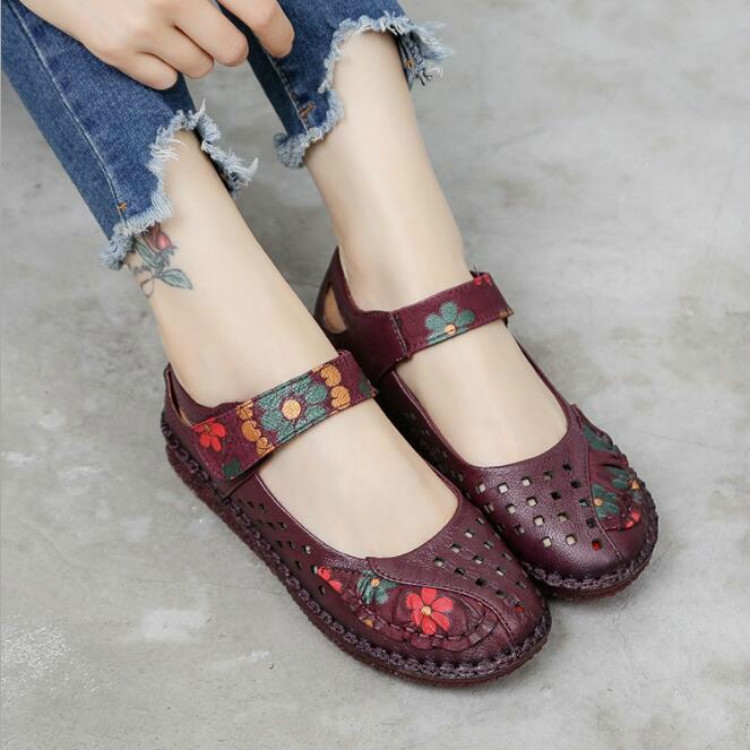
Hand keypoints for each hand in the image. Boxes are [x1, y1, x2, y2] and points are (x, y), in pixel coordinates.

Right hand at [21, 0, 293, 89]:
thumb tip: (262, 11)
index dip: (278, 32)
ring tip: (163, 23)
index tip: (282, 43)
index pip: (258, 8)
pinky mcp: (117, 51)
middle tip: (213, 32)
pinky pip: (167, 80)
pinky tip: (142, 37)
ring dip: (193, 52)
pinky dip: (162, 66)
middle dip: (230, 47)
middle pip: (233, 51)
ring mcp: (141, 26)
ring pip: (201, 67)